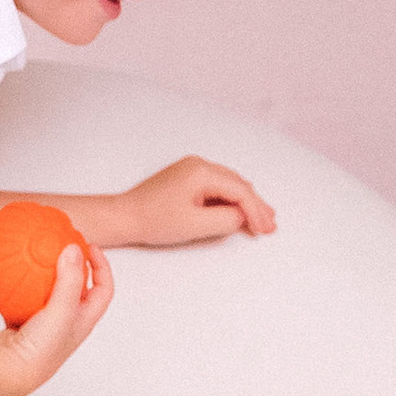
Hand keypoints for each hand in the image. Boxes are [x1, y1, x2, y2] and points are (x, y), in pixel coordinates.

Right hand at [0, 239, 114, 394]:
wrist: (11, 373)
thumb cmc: (41, 348)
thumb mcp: (61, 310)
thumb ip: (69, 279)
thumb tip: (74, 248)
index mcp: (83, 321)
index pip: (104, 290)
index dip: (102, 266)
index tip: (89, 246)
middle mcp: (68, 325)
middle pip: (78, 290)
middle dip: (73, 267)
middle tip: (61, 247)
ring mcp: (46, 328)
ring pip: (50, 296)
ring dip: (46, 277)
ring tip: (36, 258)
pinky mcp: (24, 329)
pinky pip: (23, 303)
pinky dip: (20, 290)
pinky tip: (10, 277)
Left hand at [102, 157, 276, 248]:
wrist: (124, 216)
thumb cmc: (153, 220)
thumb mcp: (195, 225)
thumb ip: (226, 220)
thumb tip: (243, 216)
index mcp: (202, 172)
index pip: (240, 191)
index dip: (256, 212)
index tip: (265, 230)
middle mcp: (199, 164)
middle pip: (238, 184)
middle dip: (256, 205)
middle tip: (271, 225)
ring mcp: (192, 169)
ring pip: (229, 184)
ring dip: (246, 202)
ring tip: (263, 219)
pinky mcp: (186, 177)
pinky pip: (217, 186)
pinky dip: (230, 199)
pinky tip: (239, 210)